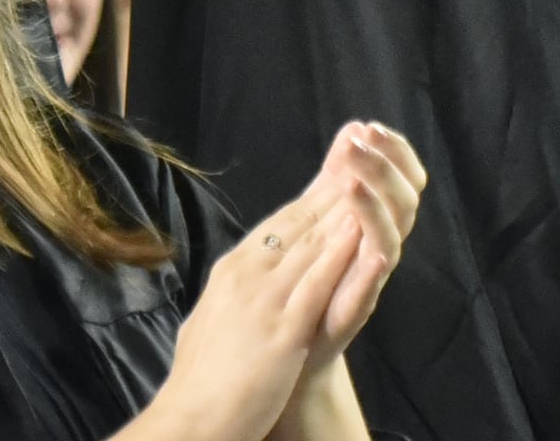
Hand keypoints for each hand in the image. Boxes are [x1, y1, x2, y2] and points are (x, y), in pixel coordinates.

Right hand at [142, 125, 418, 440]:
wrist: (186, 423)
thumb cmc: (198, 381)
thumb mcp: (212, 320)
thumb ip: (230, 294)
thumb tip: (234, 278)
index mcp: (232, 272)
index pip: (280, 224)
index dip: (314, 192)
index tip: (339, 163)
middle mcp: (247, 275)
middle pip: (299, 221)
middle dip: (334, 183)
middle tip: (362, 147)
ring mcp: (264, 300)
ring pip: (312, 243)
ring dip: (344, 206)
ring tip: (372, 174)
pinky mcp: (281, 331)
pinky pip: (317, 284)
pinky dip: (341, 254)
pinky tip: (363, 231)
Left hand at [296, 122, 422, 366]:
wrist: (287, 349)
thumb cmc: (308, 280)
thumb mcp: (320, 217)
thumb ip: (337, 176)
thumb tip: (353, 126)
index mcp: (372, 220)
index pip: (402, 176)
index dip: (395, 151)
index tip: (370, 127)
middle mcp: (379, 243)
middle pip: (404, 197)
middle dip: (386, 166)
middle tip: (364, 141)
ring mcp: (371, 274)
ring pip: (392, 232)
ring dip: (378, 202)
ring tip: (354, 179)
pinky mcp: (357, 304)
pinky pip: (374, 277)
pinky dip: (375, 254)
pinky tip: (369, 237)